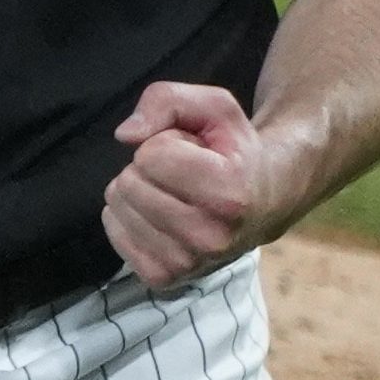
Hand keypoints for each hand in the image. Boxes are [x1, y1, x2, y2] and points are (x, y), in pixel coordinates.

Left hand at [103, 82, 299, 288]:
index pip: (151, 154)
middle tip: (183, 174)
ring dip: (138, 191)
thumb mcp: (214, 107)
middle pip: (131, 183)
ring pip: (118, 207)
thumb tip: (125, 135)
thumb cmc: (234, 150)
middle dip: (148, 167)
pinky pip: (115, 234)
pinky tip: (158, 214)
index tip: (194, 152)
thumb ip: (167, 100)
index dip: (165, 142)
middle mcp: (210, 237)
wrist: (263, 202)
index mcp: (229, 194)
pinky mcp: (164, 278)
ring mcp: (187, 264)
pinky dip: (127, 216)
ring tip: (174, 193)